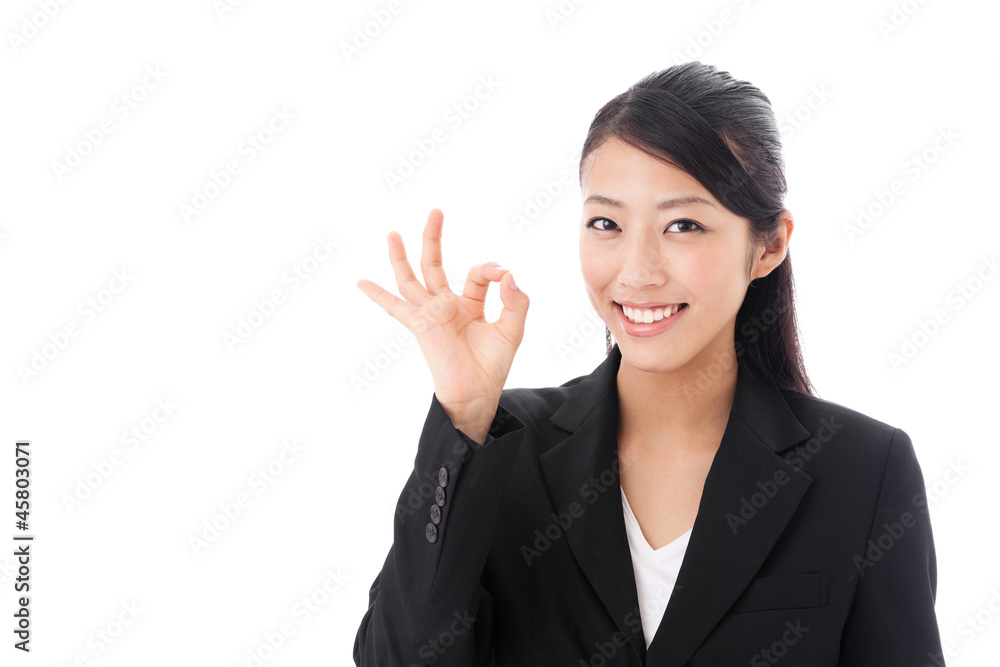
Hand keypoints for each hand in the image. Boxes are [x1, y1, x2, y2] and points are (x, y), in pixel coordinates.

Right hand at [356, 209, 528, 431]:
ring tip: (392, 232)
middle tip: (435, 211)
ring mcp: (431, 314)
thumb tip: (508, 274)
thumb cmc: (493, 366)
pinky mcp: (420, 325)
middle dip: (433, 238)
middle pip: (434, 265)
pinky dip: (378, 295)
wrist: (477, 393)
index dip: (492, 269)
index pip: (478, 274)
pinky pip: (396, 307)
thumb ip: (516, 301)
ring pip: (412, 279)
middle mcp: (447, 306)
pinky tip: (362, 282)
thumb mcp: (513, 329)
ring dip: (401, 256)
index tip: (504, 277)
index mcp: (470, 304)